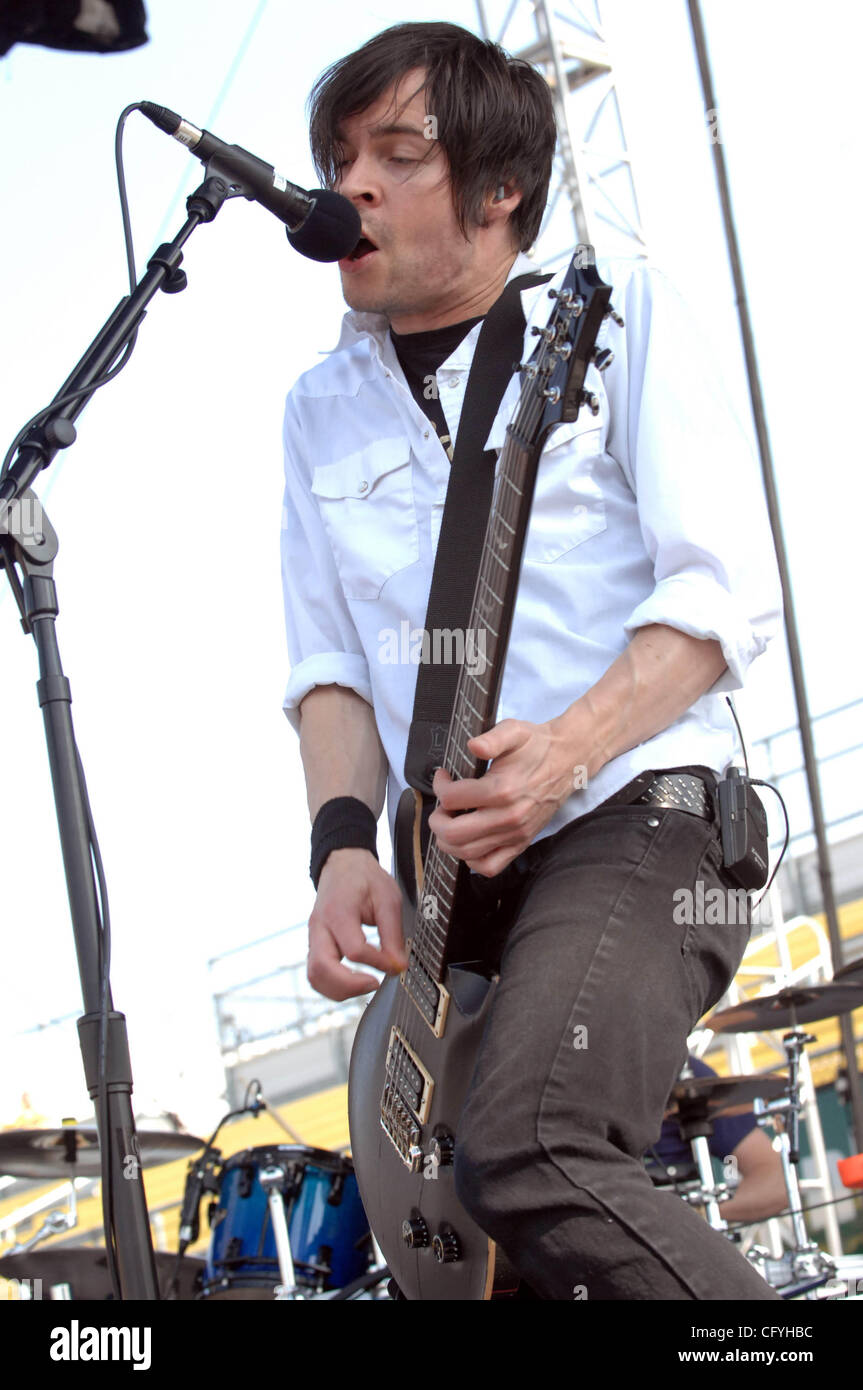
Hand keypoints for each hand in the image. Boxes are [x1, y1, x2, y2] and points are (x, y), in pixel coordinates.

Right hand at [307, 848, 406, 1000]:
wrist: (343, 864)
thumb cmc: (364, 878)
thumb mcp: (388, 898)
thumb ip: (393, 934)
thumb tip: (399, 965)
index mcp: (338, 911)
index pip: (354, 949)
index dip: (377, 962)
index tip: (396, 964)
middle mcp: (320, 927)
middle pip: (322, 969)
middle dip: (350, 986)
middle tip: (375, 983)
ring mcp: (313, 937)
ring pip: (315, 976)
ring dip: (339, 990)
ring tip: (366, 984)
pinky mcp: (315, 944)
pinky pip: (316, 973)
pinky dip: (333, 985)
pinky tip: (354, 982)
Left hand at [428, 716, 584, 876]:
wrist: (567, 761)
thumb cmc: (537, 746)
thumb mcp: (514, 731)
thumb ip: (492, 738)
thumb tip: (473, 745)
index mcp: (502, 789)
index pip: (452, 798)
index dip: (440, 786)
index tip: (443, 777)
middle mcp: (508, 816)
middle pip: (454, 833)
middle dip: (437, 820)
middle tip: (441, 807)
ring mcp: (515, 833)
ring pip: (467, 853)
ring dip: (448, 840)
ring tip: (449, 823)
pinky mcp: (521, 843)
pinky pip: (490, 866)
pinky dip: (472, 860)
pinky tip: (469, 841)